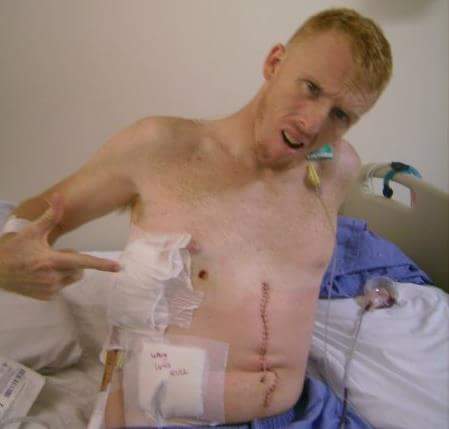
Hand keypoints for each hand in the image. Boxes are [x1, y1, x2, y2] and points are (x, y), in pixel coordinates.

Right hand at [0, 193, 120, 299]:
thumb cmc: (14, 249)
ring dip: (66, 270)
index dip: (101, 264)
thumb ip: (50, 216)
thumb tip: (59, 197)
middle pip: (79, 269)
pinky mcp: (46, 297)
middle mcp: (52, 278)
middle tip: (53, 254)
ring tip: (46, 264)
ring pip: (72, 278)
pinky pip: (62, 286)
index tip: (118, 267)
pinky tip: (41, 274)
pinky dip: (57, 279)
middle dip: (73, 260)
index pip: (83, 262)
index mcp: (51, 261)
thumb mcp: (32, 231)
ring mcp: (49, 289)